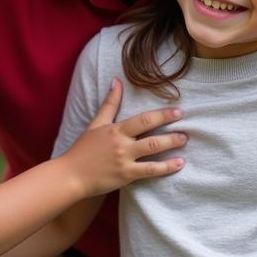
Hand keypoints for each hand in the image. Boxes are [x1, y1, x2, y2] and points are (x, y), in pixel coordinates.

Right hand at [62, 79, 185, 195]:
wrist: (70, 175)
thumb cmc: (83, 149)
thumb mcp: (96, 123)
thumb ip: (109, 103)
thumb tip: (117, 81)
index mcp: (116, 130)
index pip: (143, 119)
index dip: (162, 115)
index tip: (178, 111)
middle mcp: (122, 144)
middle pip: (151, 135)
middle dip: (170, 130)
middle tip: (186, 126)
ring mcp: (125, 160)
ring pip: (153, 151)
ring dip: (171, 145)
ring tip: (184, 141)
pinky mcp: (126, 176)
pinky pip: (150, 171)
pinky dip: (166, 167)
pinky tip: (179, 164)